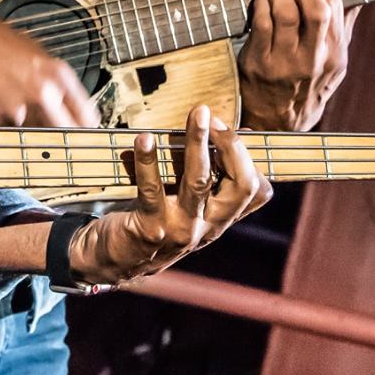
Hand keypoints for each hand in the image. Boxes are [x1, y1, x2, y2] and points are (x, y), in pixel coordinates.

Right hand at [0, 7, 100, 127]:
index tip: (87, 136)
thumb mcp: (35, 53)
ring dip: (25, 132)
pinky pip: (2, 134)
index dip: (87, 129)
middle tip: (55, 139)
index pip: (87, 117)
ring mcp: (16, 110)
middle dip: (60, 138)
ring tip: (9, 109)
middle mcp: (42, 93)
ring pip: (31, 137)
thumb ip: (55, 82)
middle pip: (64, 134)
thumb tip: (69, 108)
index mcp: (58, 74)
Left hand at [70, 105, 270, 285]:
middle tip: (212, 116)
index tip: (229, 127)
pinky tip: (144, 139)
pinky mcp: (151, 229)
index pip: (257, 191)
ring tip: (198, 114)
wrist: (117, 261)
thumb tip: (244, 132)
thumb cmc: (157, 220)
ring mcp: (182, 229)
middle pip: (240, 185)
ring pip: (199, 181)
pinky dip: (148, 161)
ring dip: (198, 143)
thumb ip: (213, 175)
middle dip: (232, 145)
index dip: (250, 157)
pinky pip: (151, 190)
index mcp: (221, 217)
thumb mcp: (191, 203)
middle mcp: (209, 226)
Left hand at [238, 0, 355, 130]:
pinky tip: (259, 0)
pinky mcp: (260, 64)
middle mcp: (315, 56)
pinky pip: (260, 22)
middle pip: (314, 4)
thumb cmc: (309, 84)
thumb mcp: (335, 60)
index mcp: (336, 50)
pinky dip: (259, 3)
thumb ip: (343, 26)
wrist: (282, 123)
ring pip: (284, 10)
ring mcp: (286, 61)